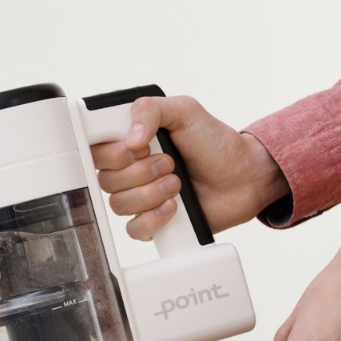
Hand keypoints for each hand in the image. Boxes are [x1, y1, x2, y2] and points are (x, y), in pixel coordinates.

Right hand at [90, 96, 289, 239]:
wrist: (244, 176)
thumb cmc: (216, 143)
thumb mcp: (185, 111)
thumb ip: (150, 110)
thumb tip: (129, 138)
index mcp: (131, 141)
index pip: (95, 150)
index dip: (112, 153)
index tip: (137, 147)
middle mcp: (131, 170)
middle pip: (105, 179)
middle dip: (141, 172)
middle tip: (170, 163)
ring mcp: (141, 197)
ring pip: (119, 205)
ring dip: (150, 194)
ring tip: (178, 184)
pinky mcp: (154, 222)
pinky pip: (134, 229)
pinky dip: (153, 219)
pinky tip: (173, 207)